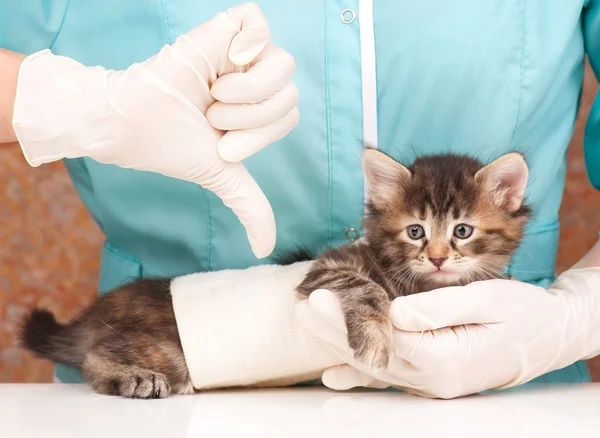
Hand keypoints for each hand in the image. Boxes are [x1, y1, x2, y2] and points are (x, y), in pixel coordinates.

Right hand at [12, 2, 297, 257]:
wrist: (131, 123)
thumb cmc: (171, 145)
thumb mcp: (222, 176)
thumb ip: (249, 205)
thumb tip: (265, 249)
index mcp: (258, 108)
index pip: (289, 117)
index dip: (260, 136)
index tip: (221, 142)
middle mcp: (254, 78)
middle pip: (290, 94)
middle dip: (250, 120)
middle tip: (213, 119)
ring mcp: (239, 53)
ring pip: (281, 66)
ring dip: (245, 95)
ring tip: (212, 97)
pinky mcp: (222, 30)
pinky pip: (257, 21)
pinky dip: (250, 44)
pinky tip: (229, 61)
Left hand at [296, 267, 599, 398]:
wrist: (546, 337)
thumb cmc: (522, 313)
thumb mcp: (488, 301)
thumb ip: (439, 308)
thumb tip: (395, 313)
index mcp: (443, 358)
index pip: (383, 337)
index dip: (347, 318)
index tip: (318, 297)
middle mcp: (431, 378)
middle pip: (371, 352)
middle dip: (333, 329)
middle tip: (302, 305)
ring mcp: (429, 382)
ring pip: (374, 364)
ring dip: (339, 344)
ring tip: (308, 322)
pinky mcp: (430, 376)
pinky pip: (387, 377)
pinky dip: (358, 373)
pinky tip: (333, 375)